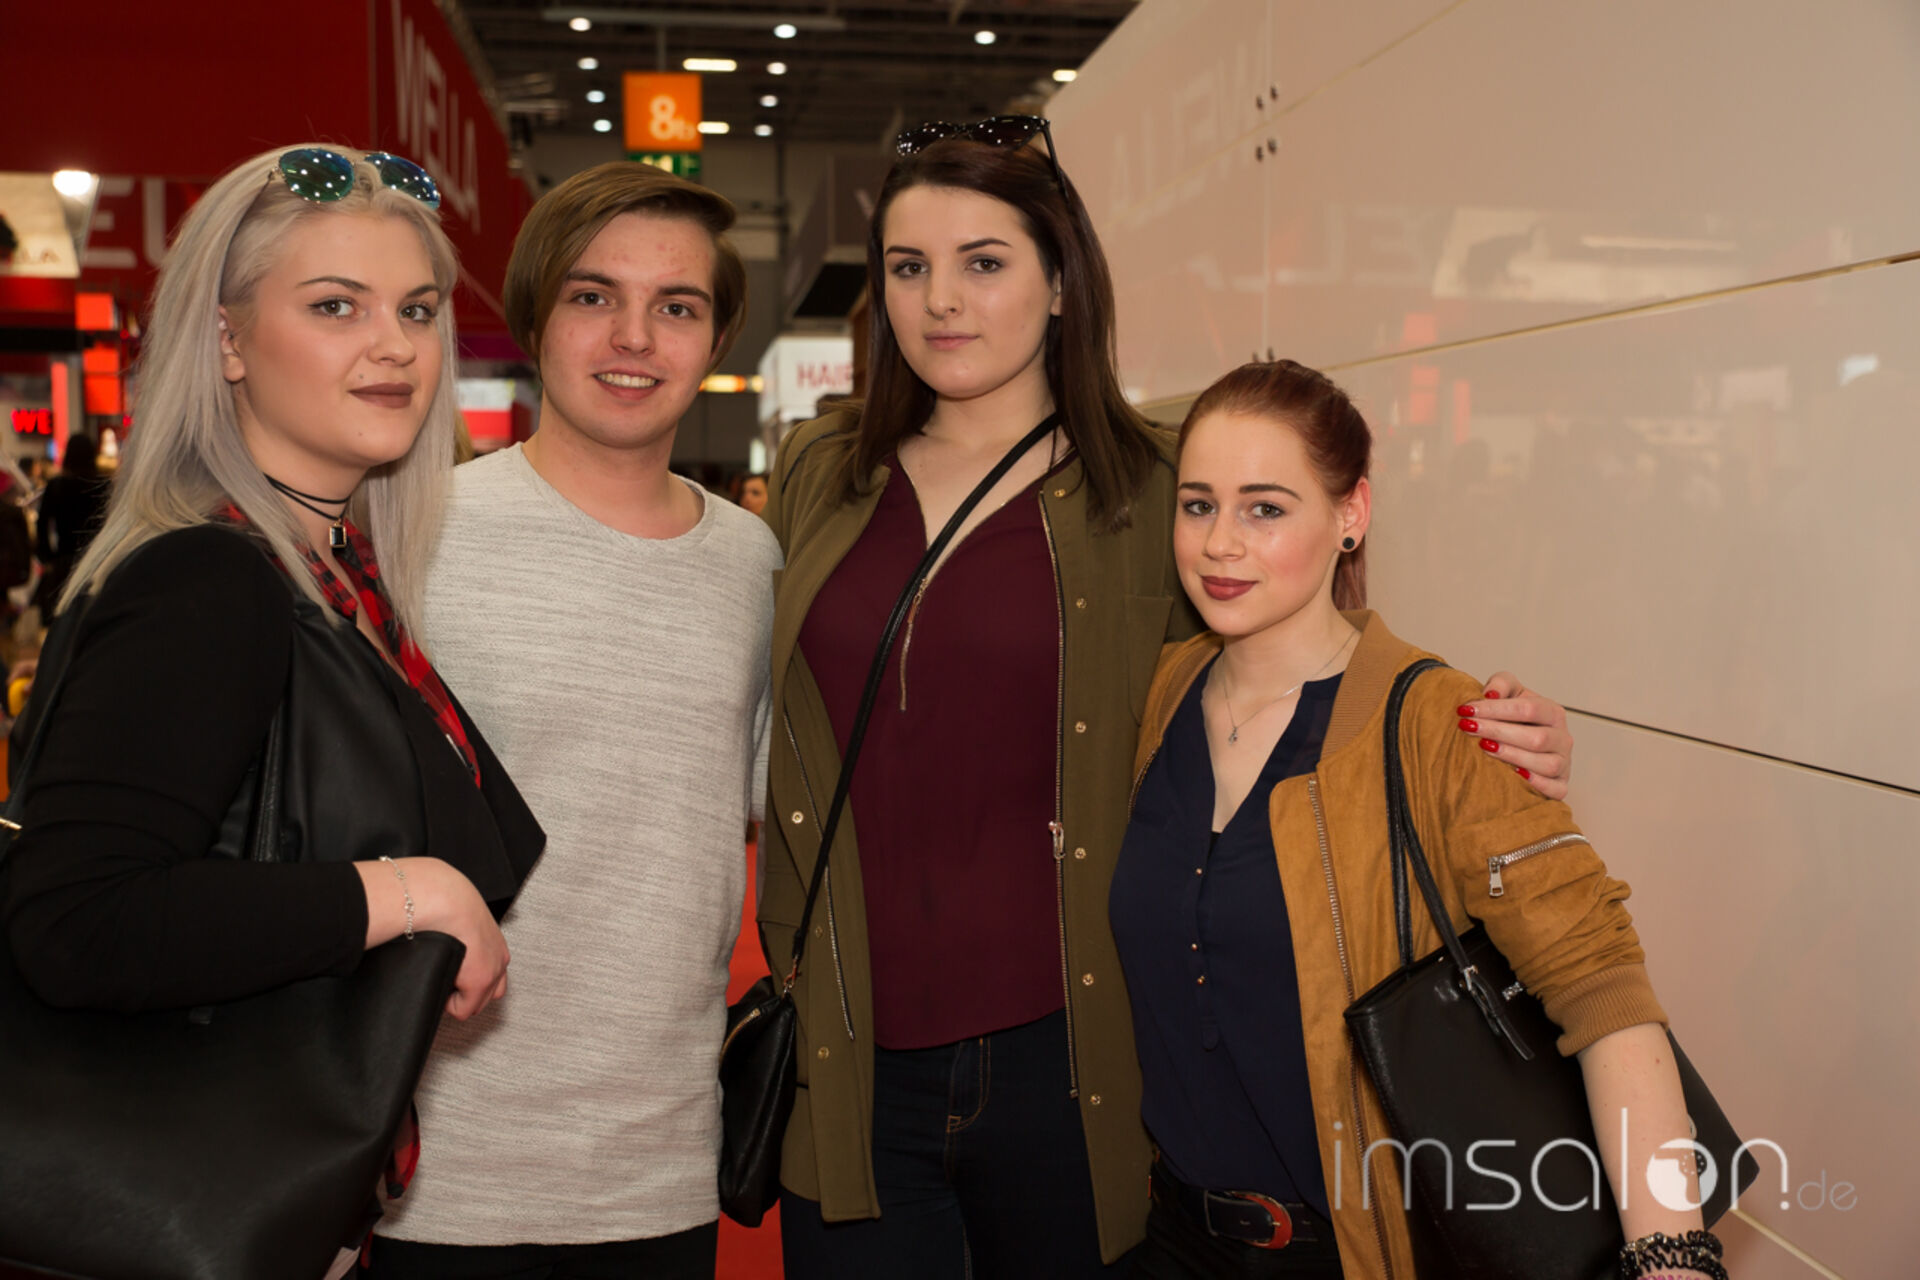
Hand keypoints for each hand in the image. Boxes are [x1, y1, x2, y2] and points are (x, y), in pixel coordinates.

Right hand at [355, 858, 510, 1019]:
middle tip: (442, 979)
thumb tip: (440, 943)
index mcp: (495, 945)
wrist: (443, 898)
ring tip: (439, 980)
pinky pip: (462, 1010)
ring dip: (457, 1000)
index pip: (491, 976)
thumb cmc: (440, 904)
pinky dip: (447, 1003)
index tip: (451, 976)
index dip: (467, 982)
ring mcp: (493, 971)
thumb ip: (455, 935)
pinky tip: (437, 981)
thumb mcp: (455, 919)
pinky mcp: (479, 982)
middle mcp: (499, 959)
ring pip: (475, 1004)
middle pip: (486, 995)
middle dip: (463, 994)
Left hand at [1458, 672, 1573, 800]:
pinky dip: (1537, 783)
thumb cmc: (1515, 719)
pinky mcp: (1560, 786)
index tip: (1466, 710)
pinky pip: (1555, 789)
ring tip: (1484, 747)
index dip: (1496, 709)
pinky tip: (1514, 775)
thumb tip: (1491, 693)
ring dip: (1513, 756)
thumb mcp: (1509, 695)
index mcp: (1553, 712)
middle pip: (1536, 738)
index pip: (1528, 708)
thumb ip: (1502, 684)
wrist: (1522, 746)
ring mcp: (1563, 763)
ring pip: (1546, 764)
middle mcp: (1562, 738)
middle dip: (1498, 732)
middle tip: (1468, 728)